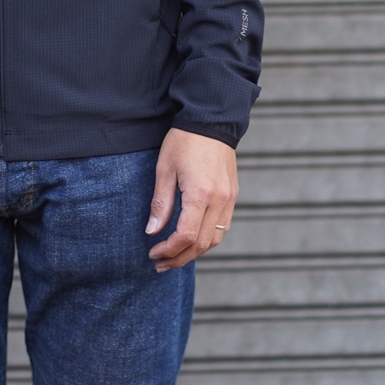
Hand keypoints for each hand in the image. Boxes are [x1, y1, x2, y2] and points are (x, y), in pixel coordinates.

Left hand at [145, 128, 237, 271]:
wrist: (211, 121)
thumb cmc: (184, 141)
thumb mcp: (165, 168)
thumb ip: (161, 202)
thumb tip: (152, 231)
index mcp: (200, 194)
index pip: (185, 236)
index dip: (168, 250)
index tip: (152, 252)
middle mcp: (219, 201)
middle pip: (201, 244)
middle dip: (179, 258)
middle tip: (160, 263)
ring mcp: (229, 200)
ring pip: (214, 240)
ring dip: (194, 252)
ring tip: (174, 256)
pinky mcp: (232, 196)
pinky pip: (222, 228)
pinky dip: (206, 239)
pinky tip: (191, 239)